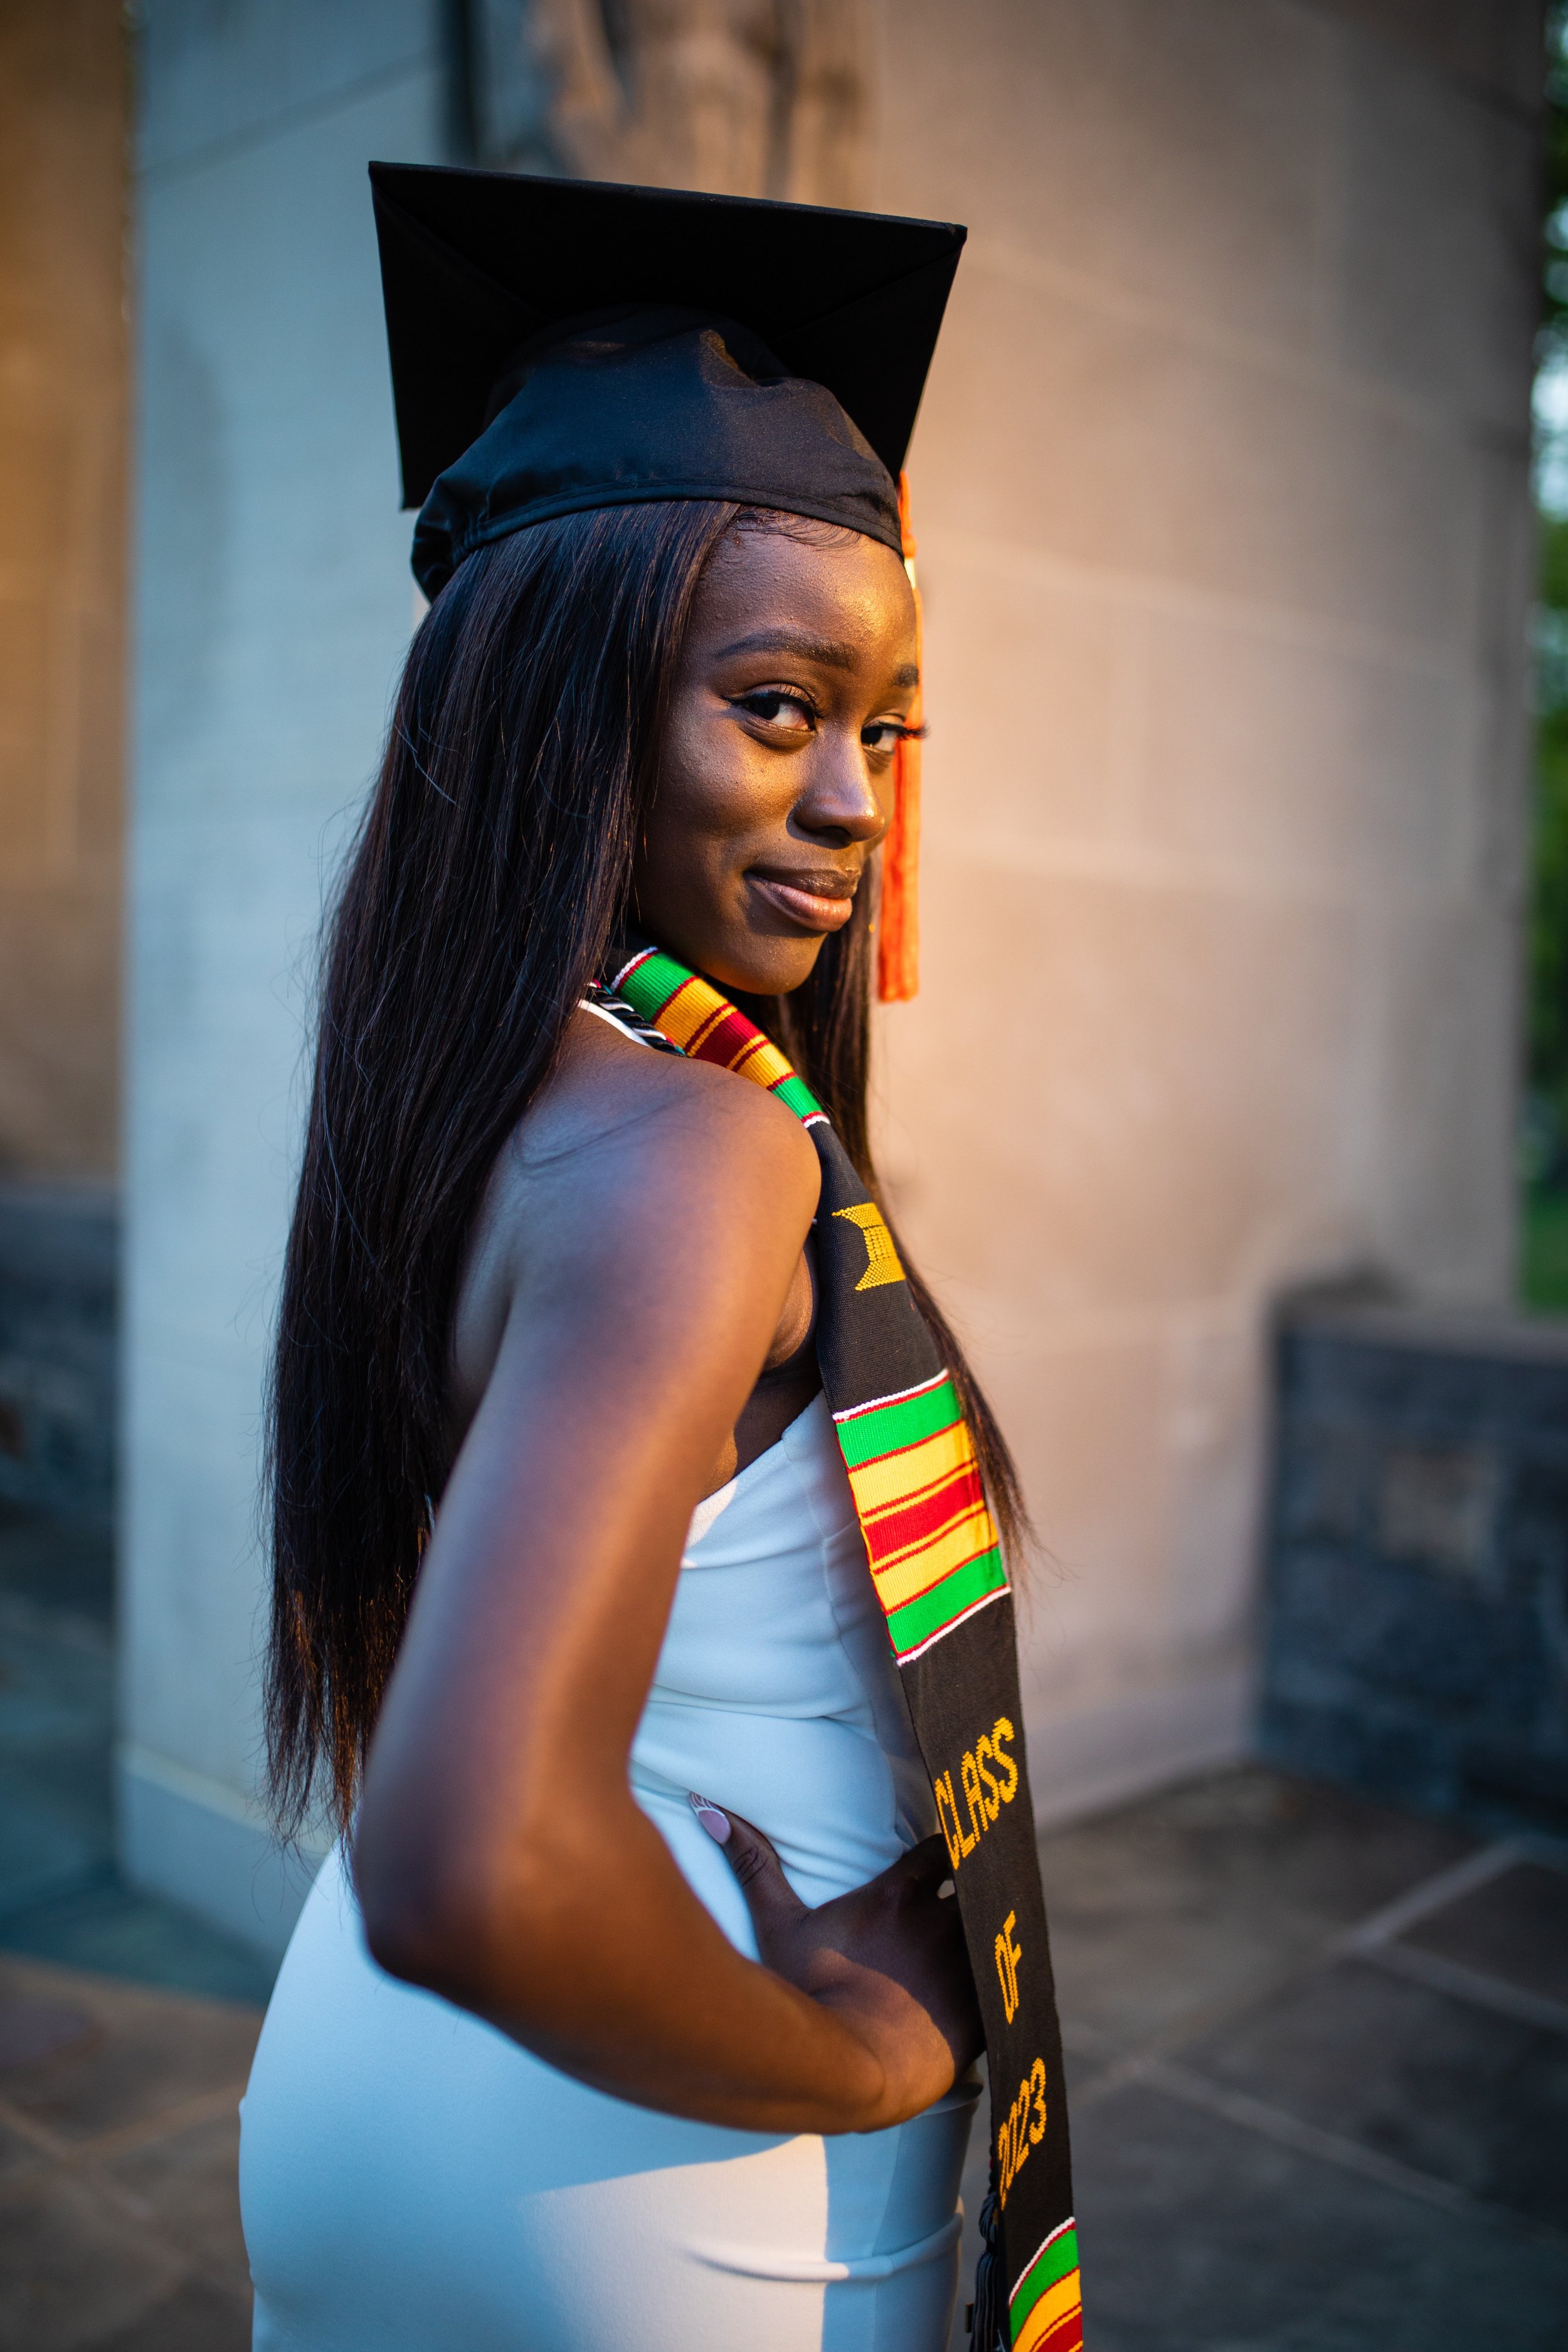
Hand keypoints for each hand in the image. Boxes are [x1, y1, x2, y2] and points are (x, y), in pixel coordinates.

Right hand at [692, 1799, 981, 2130]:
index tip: (944, 1858)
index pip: (943, 1849)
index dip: (945, 1853)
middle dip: (976, 1889)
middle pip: (979, 1885)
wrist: (849, 2070)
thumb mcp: (780, 1928)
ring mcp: (968, 1967)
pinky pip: (1009, 1983)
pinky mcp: (986, 2010)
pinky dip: (1001, 1982)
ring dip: (990, 1935)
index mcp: (900, 1896)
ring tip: (984, 1944)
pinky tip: (995, 1989)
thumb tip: (708, 1807)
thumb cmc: (809, 1994)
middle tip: (969, 1900)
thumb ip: (755, 1866)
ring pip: (998, 1932)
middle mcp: (942, 1923)